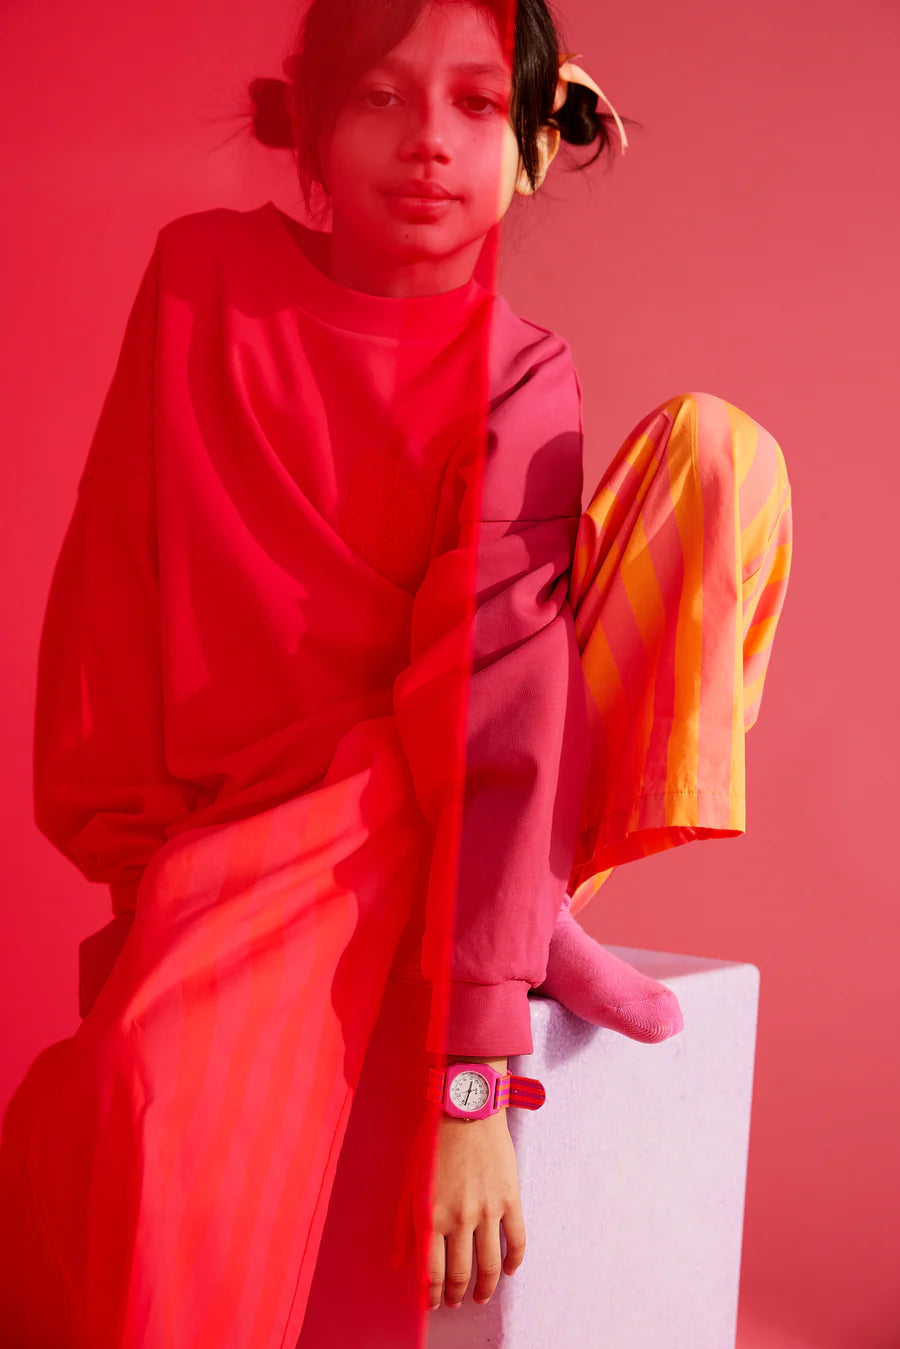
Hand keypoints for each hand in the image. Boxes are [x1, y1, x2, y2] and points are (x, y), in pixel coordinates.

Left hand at [408, 1107, 525, 1310]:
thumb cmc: (432, 1142)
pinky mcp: (510, 1199)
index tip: (433, 1305)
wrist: (467, 1109)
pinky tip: (509, 1271)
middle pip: (461, 1273)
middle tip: (456, 1301)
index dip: (432, 1295)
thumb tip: (399, 1263)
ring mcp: (488, 1211)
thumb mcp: (409, 1182)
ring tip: (481, 1296)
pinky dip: (514, 1262)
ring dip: (485, 1288)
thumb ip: (403, 1226)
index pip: (432, 1272)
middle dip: (457, 1294)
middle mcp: (460, 1219)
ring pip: (489, 1265)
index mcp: (432, 1216)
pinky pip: (516, 1240)